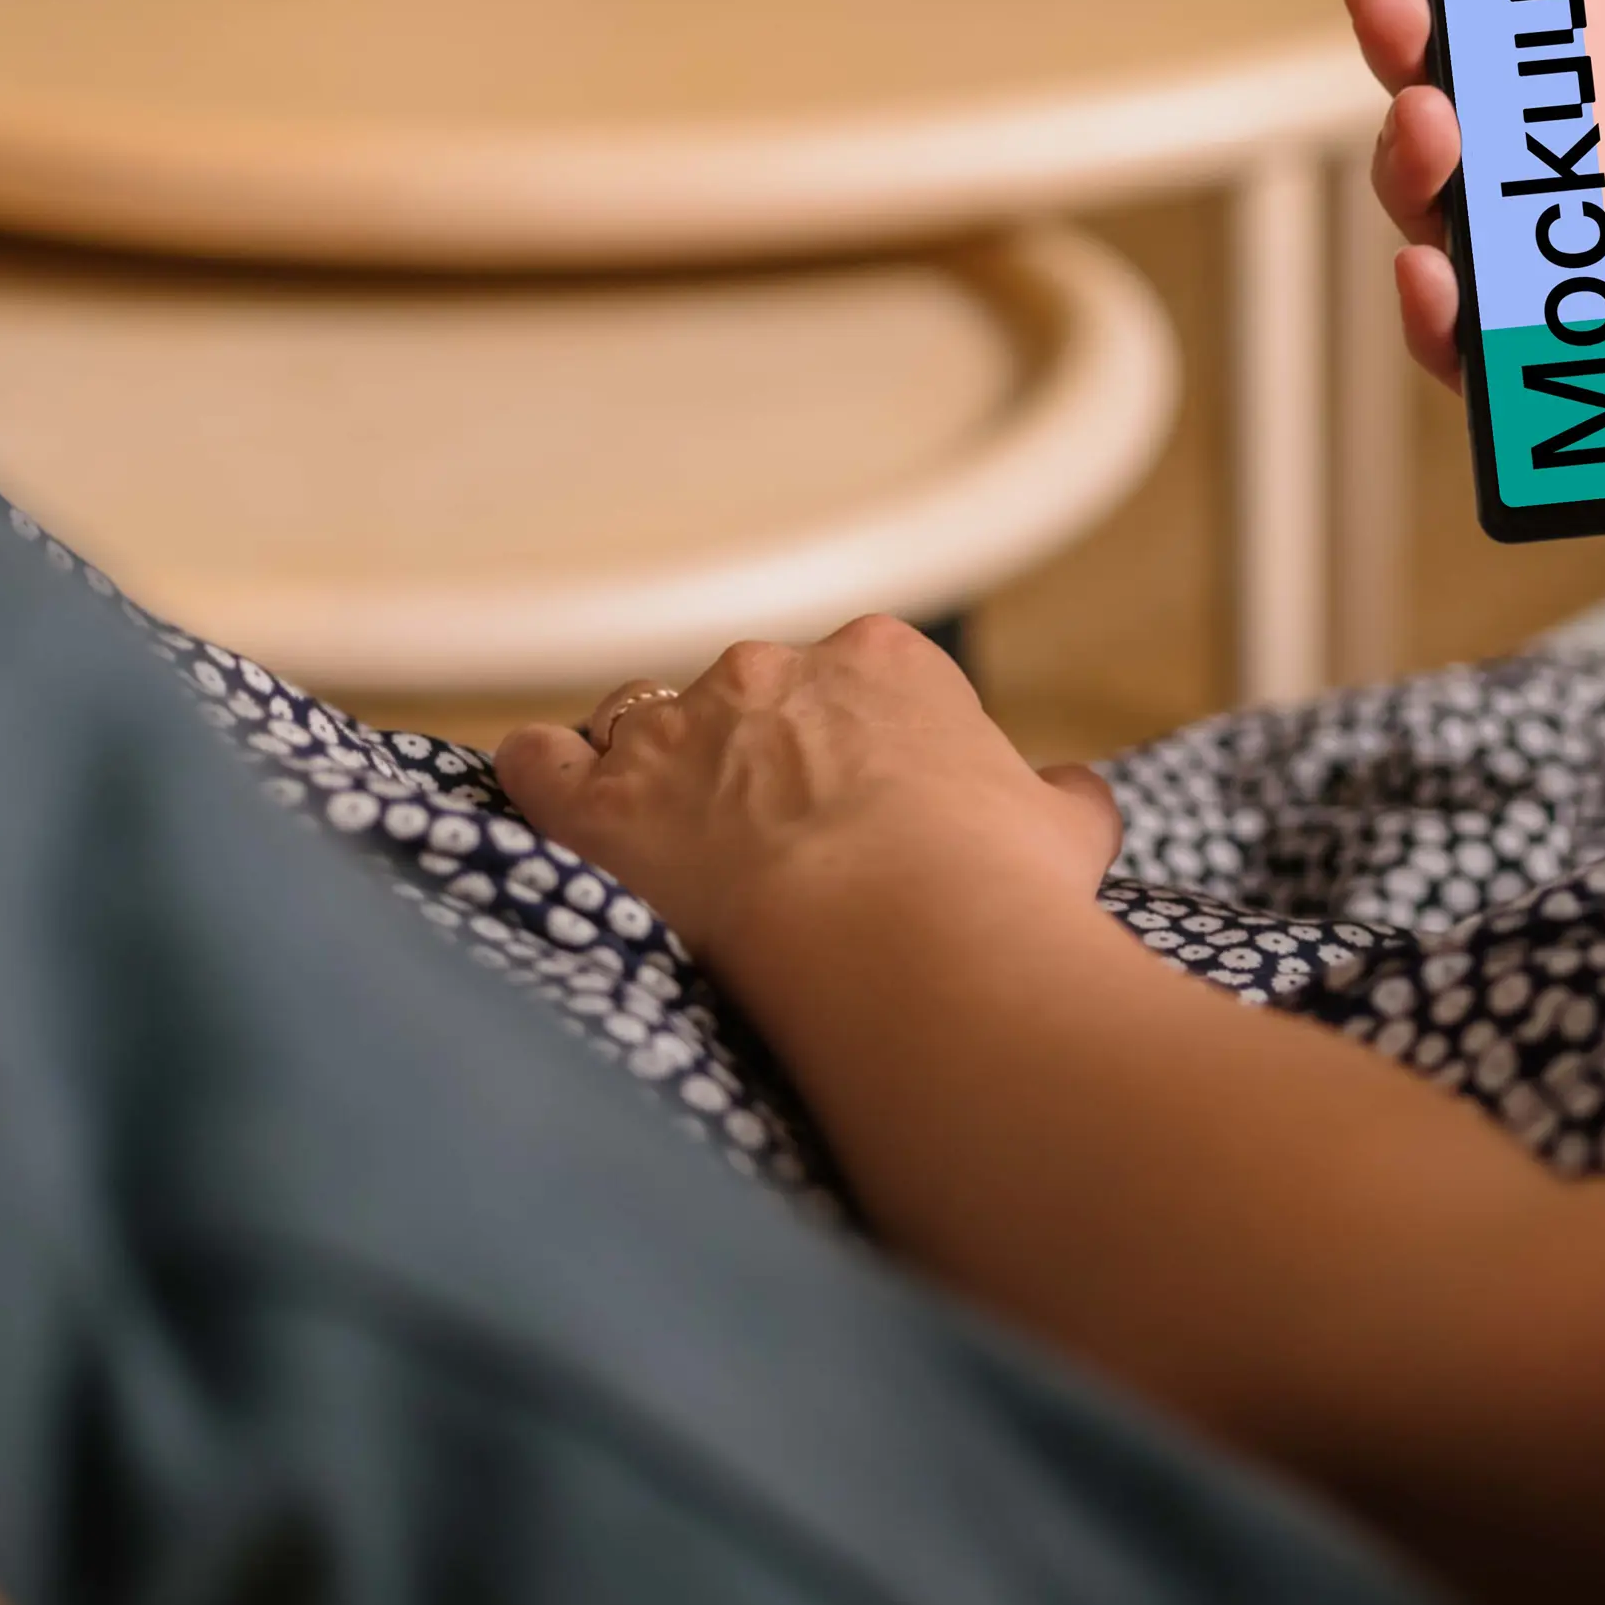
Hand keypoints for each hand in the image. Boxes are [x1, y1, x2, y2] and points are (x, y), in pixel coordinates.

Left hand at [493, 621, 1120, 986]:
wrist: (906, 941)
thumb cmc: (997, 888)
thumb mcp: (1066, 833)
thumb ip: (1059, 799)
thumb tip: (1069, 795)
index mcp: (886, 663)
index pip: (852, 681)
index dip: (855, 752)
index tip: (868, 818)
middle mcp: (771, 672)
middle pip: (744, 698)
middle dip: (753, 762)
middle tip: (781, 853)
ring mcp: (676, 730)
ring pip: (637, 722)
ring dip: (651, 774)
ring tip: (673, 848)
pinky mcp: (597, 800)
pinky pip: (535, 764)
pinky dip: (540, 785)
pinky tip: (555, 821)